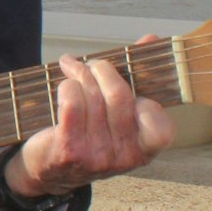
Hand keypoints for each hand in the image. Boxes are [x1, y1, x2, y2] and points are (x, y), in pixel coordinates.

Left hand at [9, 36, 175, 198]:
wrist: (49, 171)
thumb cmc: (89, 134)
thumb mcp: (118, 114)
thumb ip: (136, 77)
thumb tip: (151, 39)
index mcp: (144, 150)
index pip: (162, 127)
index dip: (147, 102)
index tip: (129, 88)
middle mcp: (124, 157)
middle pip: (119, 96)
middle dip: (102, 69)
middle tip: (90, 64)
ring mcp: (97, 156)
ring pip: (92, 95)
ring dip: (79, 73)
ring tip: (71, 68)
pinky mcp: (69, 150)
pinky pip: (72, 103)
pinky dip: (67, 86)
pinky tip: (64, 84)